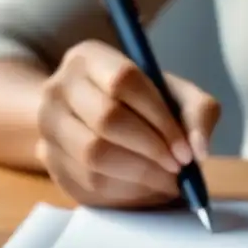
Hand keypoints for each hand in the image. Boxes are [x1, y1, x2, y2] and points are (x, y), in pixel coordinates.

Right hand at [36, 39, 219, 206]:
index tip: (186, 148)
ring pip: (93, 154)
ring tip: (167, 181)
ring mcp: (47, 124)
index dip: (160, 118)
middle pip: (106, 118)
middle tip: (178, 167)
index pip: (124, 81)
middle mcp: (59, 86)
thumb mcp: (176, 95)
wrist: (91, 118)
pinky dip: (125, 190)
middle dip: (151, 148)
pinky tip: (146, 187)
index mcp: (90, 57)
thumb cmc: (142, 104)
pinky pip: (86, 181)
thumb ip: (199, 113)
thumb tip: (198, 150)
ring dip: (139, 174)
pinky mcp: (48, 159)